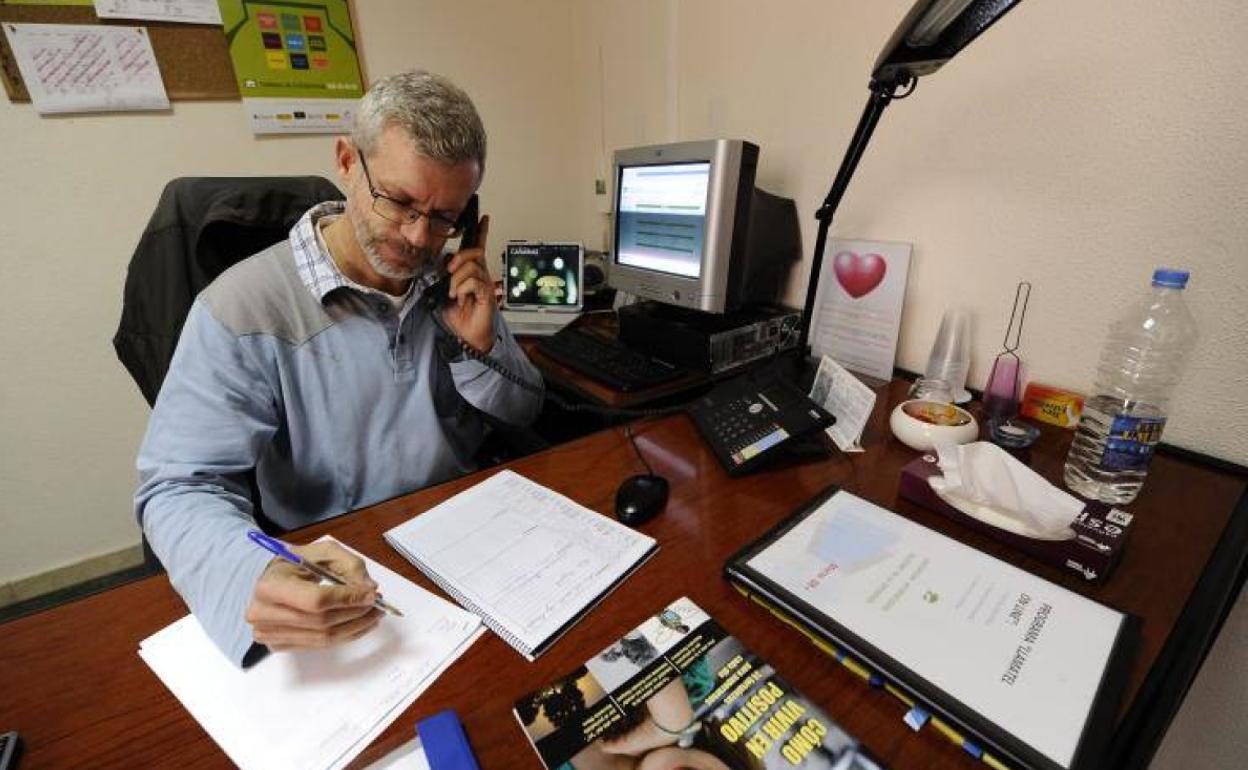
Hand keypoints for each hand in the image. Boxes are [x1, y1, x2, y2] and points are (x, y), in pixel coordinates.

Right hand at [245, 540, 381, 650]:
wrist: (270, 580)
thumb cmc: (294, 564)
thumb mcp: (322, 552)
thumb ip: (349, 565)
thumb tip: (369, 589)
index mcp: (270, 586)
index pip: (315, 600)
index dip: (347, 599)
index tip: (371, 594)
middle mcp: (264, 614)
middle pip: (321, 621)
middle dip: (356, 613)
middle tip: (377, 604)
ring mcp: (269, 634)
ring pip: (323, 638)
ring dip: (355, 627)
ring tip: (373, 615)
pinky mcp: (278, 645)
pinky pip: (319, 646)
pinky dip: (345, 636)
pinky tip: (359, 625)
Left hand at [440, 215, 494, 352]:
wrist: (468, 336)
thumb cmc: (460, 316)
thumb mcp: (445, 292)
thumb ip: (445, 277)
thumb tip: (442, 265)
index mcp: (472, 273)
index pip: (478, 248)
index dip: (481, 232)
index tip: (484, 218)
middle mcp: (481, 276)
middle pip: (475, 252)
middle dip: (459, 257)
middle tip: (449, 271)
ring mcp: (486, 285)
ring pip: (471, 267)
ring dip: (457, 279)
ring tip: (453, 293)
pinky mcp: (487, 295)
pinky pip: (474, 282)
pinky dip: (462, 288)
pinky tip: (460, 298)